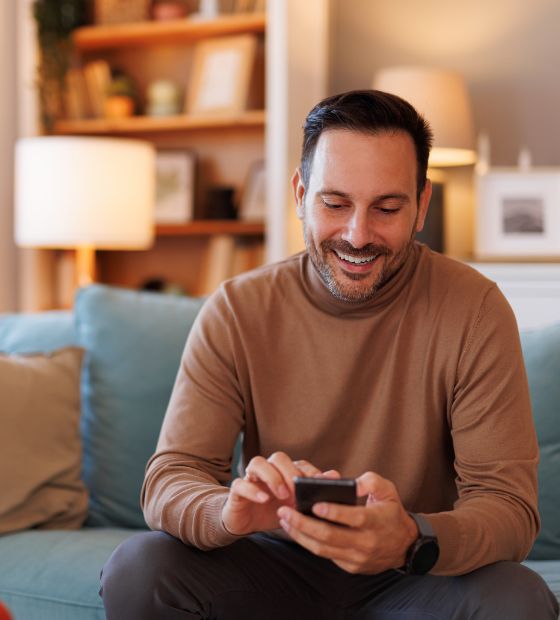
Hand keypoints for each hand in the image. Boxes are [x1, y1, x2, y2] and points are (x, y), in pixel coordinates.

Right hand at [221, 452, 339, 536]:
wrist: (244, 523)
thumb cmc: (272, 511)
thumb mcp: (295, 506)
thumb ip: (312, 492)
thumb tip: (335, 476)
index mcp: (284, 472)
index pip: (299, 463)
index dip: (310, 471)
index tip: (320, 483)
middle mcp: (268, 470)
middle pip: (279, 458)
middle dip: (291, 472)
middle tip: (299, 489)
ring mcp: (251, 478)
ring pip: (258, 463)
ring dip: (272, 477)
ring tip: (282, 494)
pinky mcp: (237, 491)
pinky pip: (240, 484)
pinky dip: (252, 490)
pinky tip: (263, 499)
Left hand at [277, 471, 417, 573]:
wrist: (404, 545)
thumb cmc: (390, 511)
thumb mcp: (388, 489)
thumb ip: (370, 481)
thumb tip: (352, 484)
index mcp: (376, 521)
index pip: (353, 518)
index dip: (333, 512)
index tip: (314, 504)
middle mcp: (366, 542)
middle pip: (330, 536)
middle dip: (303, 524)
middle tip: (285, 511)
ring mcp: (357, 557)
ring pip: (323, 548)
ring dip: (300, 535)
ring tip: (284, 520)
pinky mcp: (350, 566)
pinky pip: (325, 555)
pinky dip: (308, 543)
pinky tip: (295, 530)